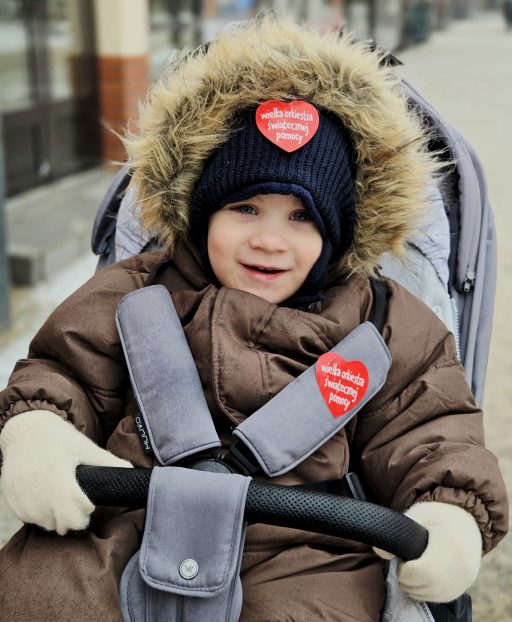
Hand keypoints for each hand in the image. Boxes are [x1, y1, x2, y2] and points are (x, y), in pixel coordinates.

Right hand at [0, 410, 131, 534]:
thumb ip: (107, 462)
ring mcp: (21, 498)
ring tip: (61, 498)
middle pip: (62, 524)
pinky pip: (29, 518)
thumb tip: (131, 471)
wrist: (24, 429)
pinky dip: (39, 513)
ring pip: (45, 524)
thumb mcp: (84, 447)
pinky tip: (45, 498)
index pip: (77, 513)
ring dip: (56, 517)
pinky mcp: (10, 500)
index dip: (87, 509)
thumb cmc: (58, 437)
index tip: (89, 501)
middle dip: (74, 517)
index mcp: (59, 478)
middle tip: (78, 503)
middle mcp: (37, 492)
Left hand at [374, 501, 481, 602]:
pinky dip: (426, 592)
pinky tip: (420, 578)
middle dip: (408, 580)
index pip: (425, 572)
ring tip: (411, 570)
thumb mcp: (417, 514)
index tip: (402, 562)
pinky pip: (441, 597)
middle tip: (403, 567)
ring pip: (433, 595)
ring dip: (416, 588)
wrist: (465, 520)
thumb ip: (397, 530)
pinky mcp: (464, 587)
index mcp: (449, 544)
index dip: (407, 572)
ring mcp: (465, 578)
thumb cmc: (437, 515)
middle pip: (427, 586)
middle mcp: (461, 565)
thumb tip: (381, 552)